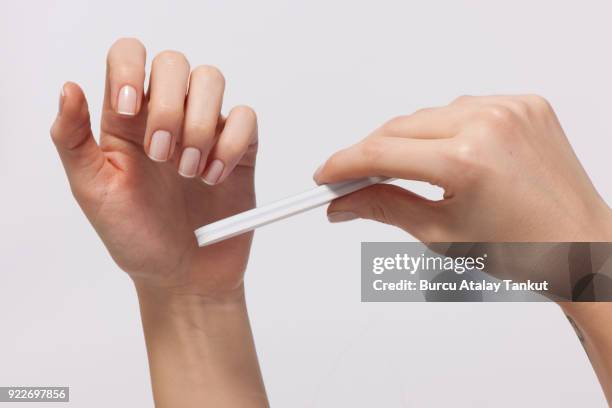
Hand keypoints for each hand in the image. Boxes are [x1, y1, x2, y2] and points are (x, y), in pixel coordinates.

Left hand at [51, 38, 266, 406]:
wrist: (183, 276)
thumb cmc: (136, 237)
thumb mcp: (92, 192)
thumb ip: (73, 140)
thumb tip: (69, 88)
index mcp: (126, 120)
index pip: (128, 57)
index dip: (130, 69)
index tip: (130, 112)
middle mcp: (167, 116)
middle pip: (174, 64)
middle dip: (169, 108)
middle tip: (161, 157)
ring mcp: (206, 130)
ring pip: (211, 80)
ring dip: (200, 126)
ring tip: (190, 172)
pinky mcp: (240, 150)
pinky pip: (245, 118)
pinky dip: (231, 145)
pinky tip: (214, 176)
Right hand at [314, 95, 611, 241]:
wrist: (583, 248)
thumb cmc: (526, 252)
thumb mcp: (442, 235)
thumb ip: (385, 208)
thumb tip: (345, 202)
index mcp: (468, 161)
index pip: (381, 153)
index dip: (344, 164)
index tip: (326, 175)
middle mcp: (490, 123)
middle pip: (400, 128)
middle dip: (371, 154)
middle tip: (353, 179)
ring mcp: (511, 109)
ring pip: (429, 115)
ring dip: (410, 140)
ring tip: (413, 174)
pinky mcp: (526, 104)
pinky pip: (465, 107)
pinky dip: (447, 128)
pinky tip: (449, 154)